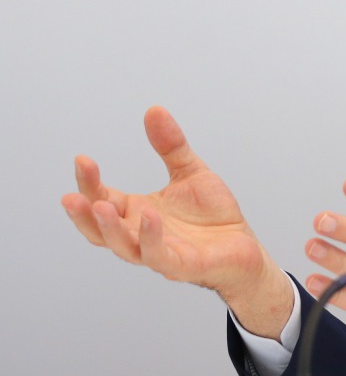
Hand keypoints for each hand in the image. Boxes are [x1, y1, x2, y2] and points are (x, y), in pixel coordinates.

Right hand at [61, 106, 293, 336]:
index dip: (90, 183)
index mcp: (136, 213)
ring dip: (109, 229)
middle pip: (102, 228)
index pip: (103, 199)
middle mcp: (140, 234)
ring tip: (100, 205)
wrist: (244, 245)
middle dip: (84, 213)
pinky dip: (151, 238)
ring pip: (124, 246)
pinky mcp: (182, 265)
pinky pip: (160, 255)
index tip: (82, 159)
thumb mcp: (190, 172)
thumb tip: (154, 110)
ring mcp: (159, 253)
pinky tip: (150, 215)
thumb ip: (171, 146)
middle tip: (70, 195)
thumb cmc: (212, 215)